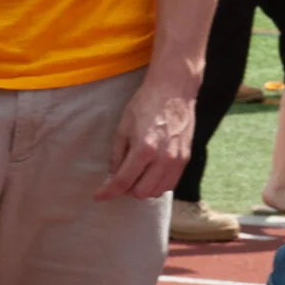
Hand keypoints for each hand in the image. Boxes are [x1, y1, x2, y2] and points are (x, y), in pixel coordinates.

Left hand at [97, 73, 196, 201]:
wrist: (174, 89)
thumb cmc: (146, 103)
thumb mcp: (124, 127)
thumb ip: (118, 155)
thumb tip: (113, 176)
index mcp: (144, 149)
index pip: (123, 182)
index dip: (108, 192)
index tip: (98, 196)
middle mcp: (163, 158)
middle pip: (140, 193)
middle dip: (126, 190)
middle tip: (120, 178)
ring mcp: (176, 159)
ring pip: (156, 192)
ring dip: (143, 188)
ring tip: (136, 175)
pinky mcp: (186, 158)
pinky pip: (170, 183)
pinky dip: (158, 184)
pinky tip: (151, 173)